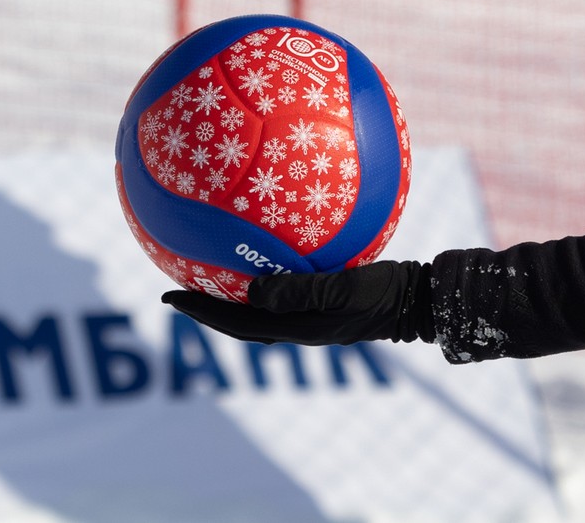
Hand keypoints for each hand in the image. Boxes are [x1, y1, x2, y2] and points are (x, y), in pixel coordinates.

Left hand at [163, 260, 428, 345]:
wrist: (415, 300)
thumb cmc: (383, 293)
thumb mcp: (342, 290)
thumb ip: (299, 291)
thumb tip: (251, 291)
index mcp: (294, 327)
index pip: (235, 322)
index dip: (199, 311)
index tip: (168, 297)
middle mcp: (295, 325)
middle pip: (238, 320)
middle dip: (205, 306)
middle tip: (177, 287)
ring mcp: (309, 315)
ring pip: (257, 309)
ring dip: (231, 296)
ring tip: (210, 273)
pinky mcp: (322, 300)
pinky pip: (281, 292)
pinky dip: (262, 282)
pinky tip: (264, 257)